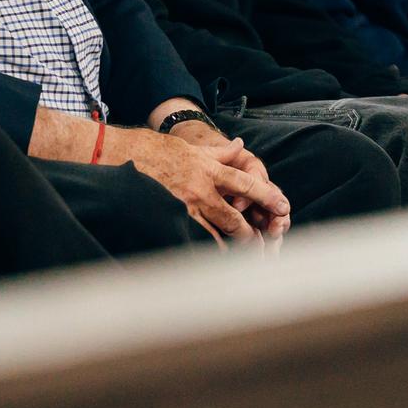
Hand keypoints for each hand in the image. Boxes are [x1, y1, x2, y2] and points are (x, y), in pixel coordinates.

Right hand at [111, 126, 290, 246]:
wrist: (124, 155)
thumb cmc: (159, 150)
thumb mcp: (193, 147)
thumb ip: (220, 151)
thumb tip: (241, 146)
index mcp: (209, 168)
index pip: (245, 183)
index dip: (266, 195)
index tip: (282, 207)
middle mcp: (200, 188)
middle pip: (233, 216)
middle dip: (251, 233)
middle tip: (266, 246)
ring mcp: (184, 205)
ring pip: (214, 231)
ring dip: (232, 247)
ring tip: (246, 259)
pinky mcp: (169, 216)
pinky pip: (191, 237)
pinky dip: (204, 249)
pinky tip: (214, 261)